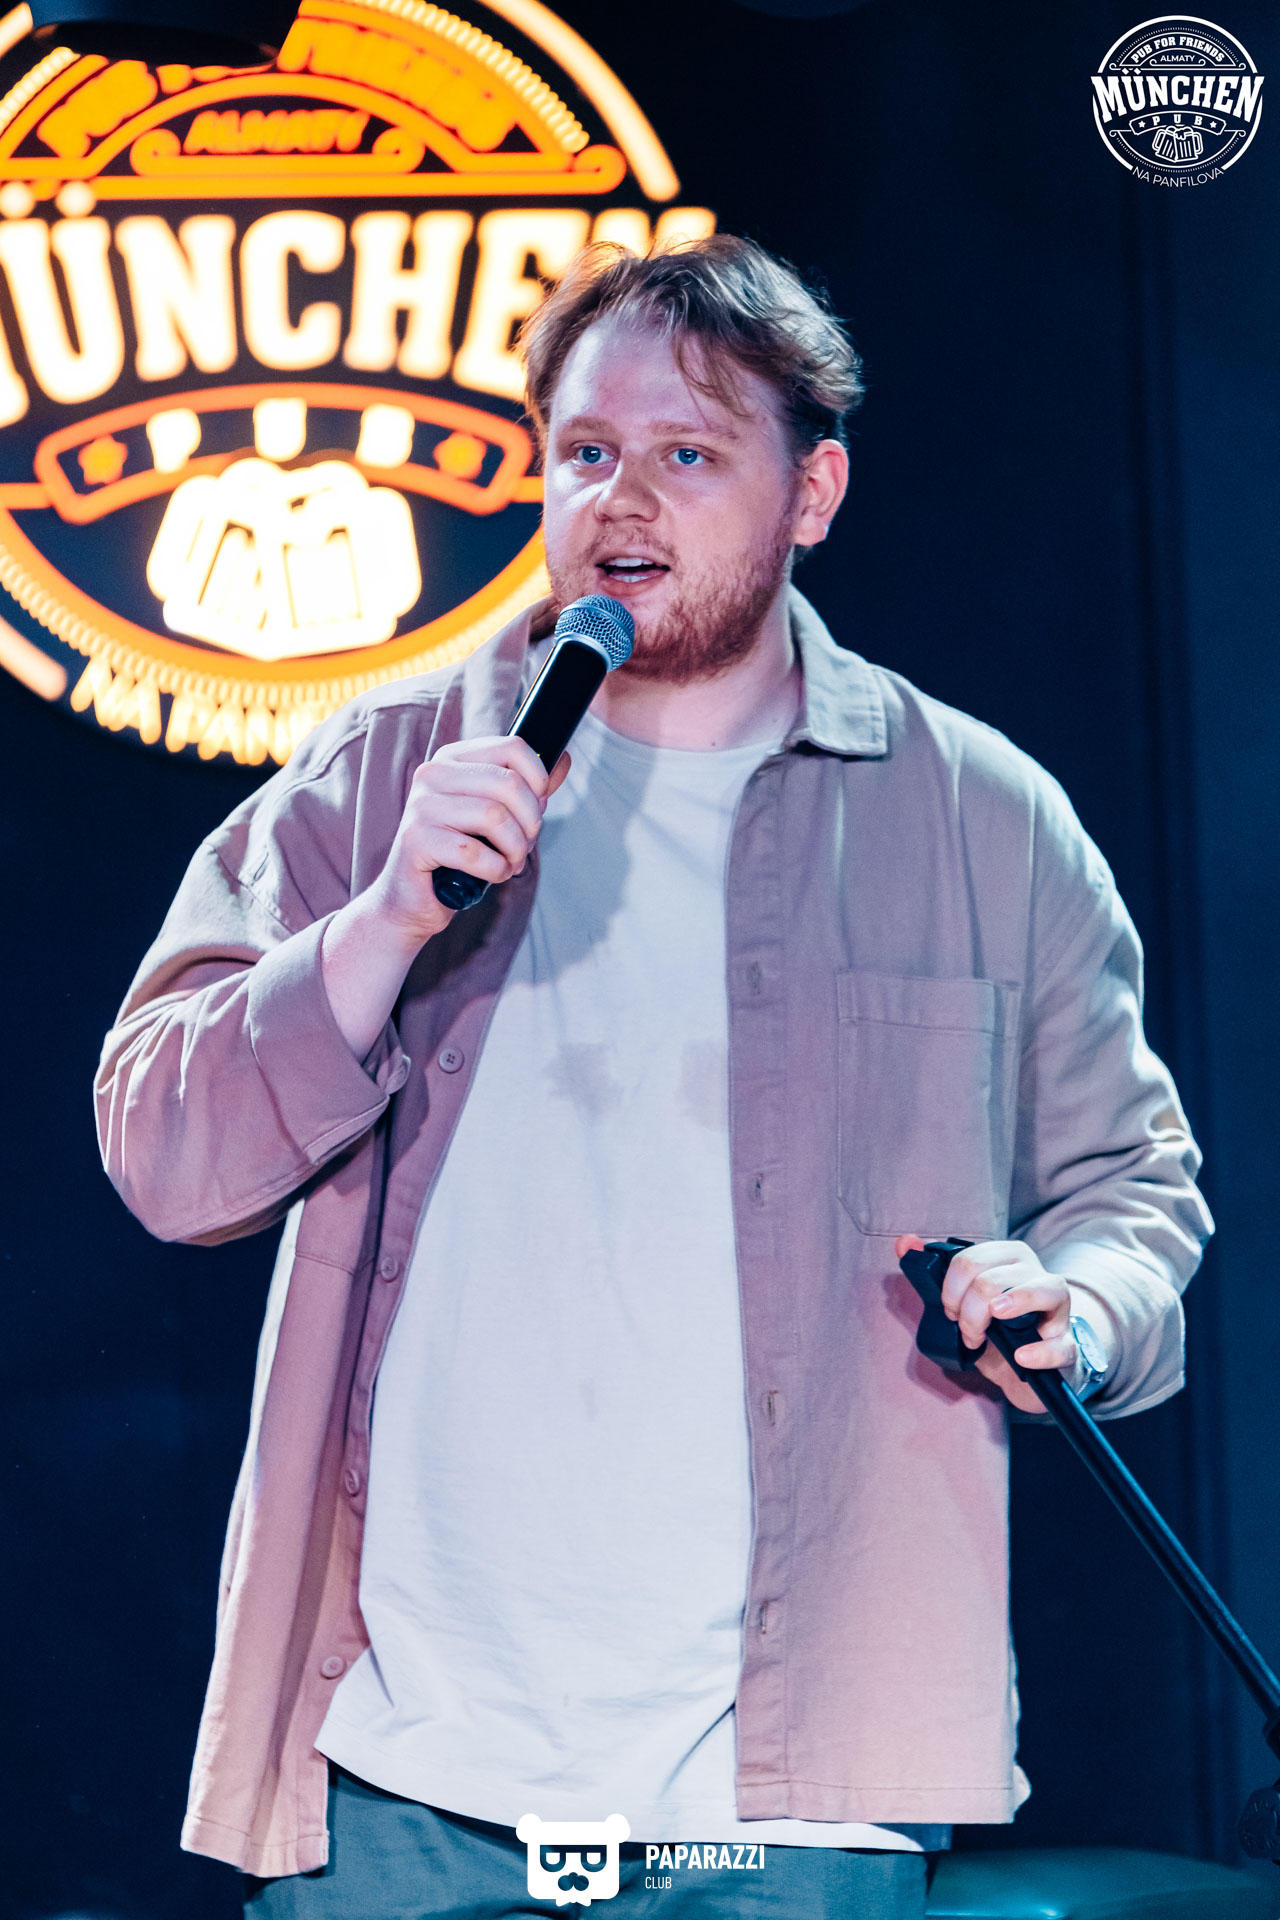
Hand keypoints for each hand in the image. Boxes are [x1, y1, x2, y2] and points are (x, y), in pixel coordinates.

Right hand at [320, 737, 569, 1060]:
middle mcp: (432, 774)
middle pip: (508, 784)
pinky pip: (473, 852)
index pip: (513, 747)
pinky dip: (495, 869)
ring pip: (494, 817)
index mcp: (453, 758)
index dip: (538, 781)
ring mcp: (420, 806)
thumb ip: (527, 787)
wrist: (414, 897)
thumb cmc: (458, 853)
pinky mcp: (415, 841)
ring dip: (515, 849)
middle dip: (530, 822)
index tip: (538, 807)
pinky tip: (492, 875)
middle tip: (524, 846)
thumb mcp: (496, 813)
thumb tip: (563, 760)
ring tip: (510, 863)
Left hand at [894, 1236, 1076, 1413]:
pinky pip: (1061, 1343)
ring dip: (1007, 1311)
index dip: (951, 1289)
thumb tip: (903, 1242)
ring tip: (985, 1333)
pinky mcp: (1069, 1345)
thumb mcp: (962, 1301)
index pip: (972, 1259)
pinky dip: (1039, 1351)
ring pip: (1043, 1290)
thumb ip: (933, 1270)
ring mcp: (1060, 1310)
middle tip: (967, 1333)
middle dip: (969, 1311)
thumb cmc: (994, 1329)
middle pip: (995, 1279)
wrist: (1024, 1369)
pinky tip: (1021, 1356)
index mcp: (1010, 1259)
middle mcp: (1038, 1275)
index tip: (949, 1311)